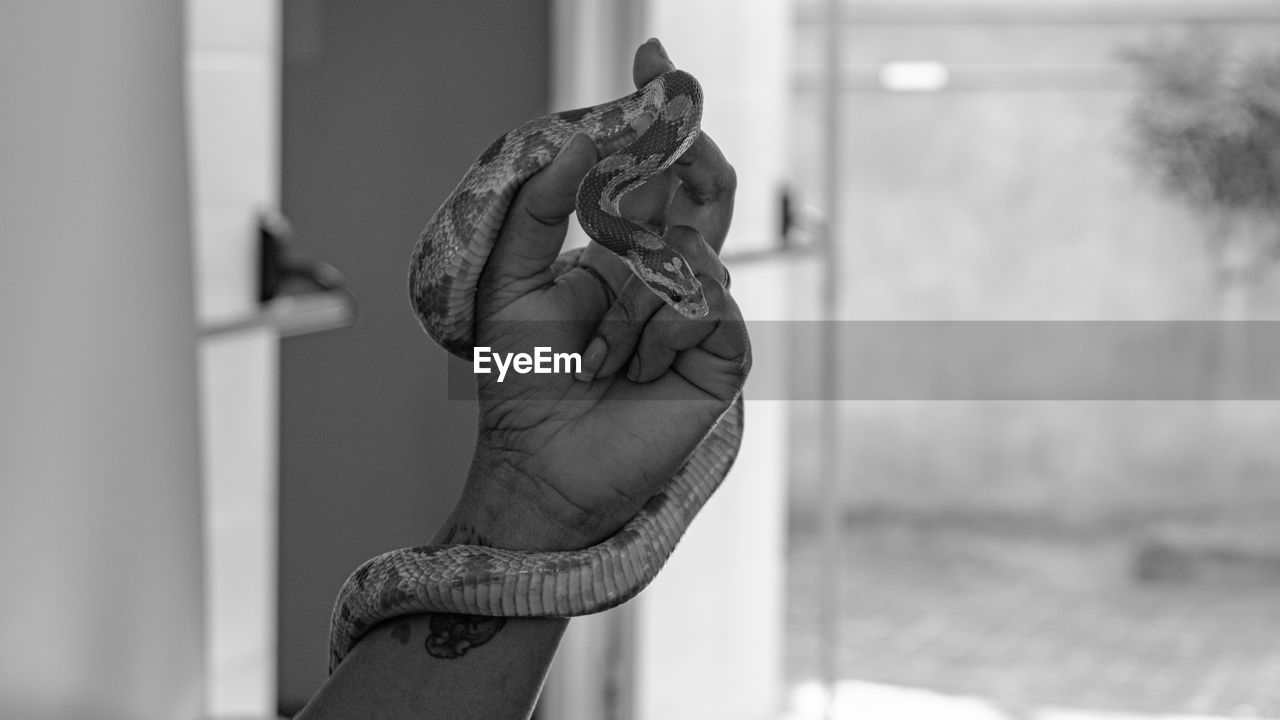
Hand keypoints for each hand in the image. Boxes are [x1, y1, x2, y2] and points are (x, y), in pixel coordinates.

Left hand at [438, 38, 747, 551]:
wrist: (540, 467)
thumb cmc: (524, 385)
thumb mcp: (511, 284)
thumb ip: (539, 210)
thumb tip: (573, 140)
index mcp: (623, 254)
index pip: (652, 175)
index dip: (657, 118)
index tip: (653, 57)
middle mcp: (668, 277)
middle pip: (702, 191)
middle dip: (685, 146)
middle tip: (673, 107)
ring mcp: (699, 316)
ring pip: (696, 251)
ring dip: (634, 295)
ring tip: (602, 354)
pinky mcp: (723, 359)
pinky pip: (710, 306)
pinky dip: (664, 328)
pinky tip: (635, 368)